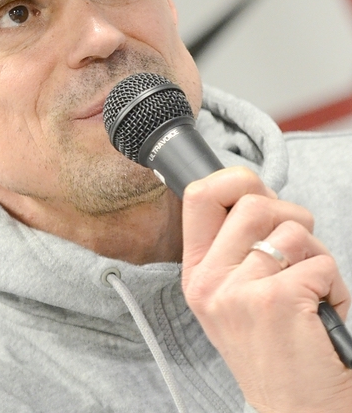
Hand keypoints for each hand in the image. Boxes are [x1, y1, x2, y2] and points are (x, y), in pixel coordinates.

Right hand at [181, 166, 351, 412]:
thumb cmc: (276, 352)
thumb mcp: (234, 298)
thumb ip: (235, 248)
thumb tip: (259, 196)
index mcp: (197, 275)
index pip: (198, 195)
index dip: (235, 180)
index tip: (260, 196)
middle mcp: (210, 282)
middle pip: (255, 203)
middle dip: (292, 217)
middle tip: (298, 251)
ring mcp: (241, 291)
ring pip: (294, 230)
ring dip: (317, 257)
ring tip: (312, 293)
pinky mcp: (278, 300)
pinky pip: (321, 262)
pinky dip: (336, 286)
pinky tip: (323, 313)